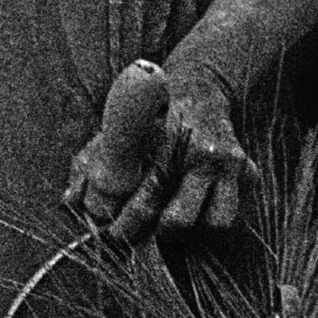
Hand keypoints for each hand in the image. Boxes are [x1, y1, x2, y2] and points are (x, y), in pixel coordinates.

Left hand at [65, 59, 252, 246]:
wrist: (201, 83)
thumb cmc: (151, 110)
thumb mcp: (116, 127)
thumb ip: (90, 164)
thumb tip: (70, 203)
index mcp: (167, 142)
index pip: (145, 200)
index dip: (126, 225)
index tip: (114, 234)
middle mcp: (201, 153)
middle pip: (180, 221)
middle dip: (160, 233)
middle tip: (149, 228)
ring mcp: (228, 162)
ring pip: (217, 221)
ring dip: (197, 224)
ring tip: (180, 211)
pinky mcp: (247, 167)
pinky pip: (237, 205)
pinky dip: (221, 208)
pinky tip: (206, 197)